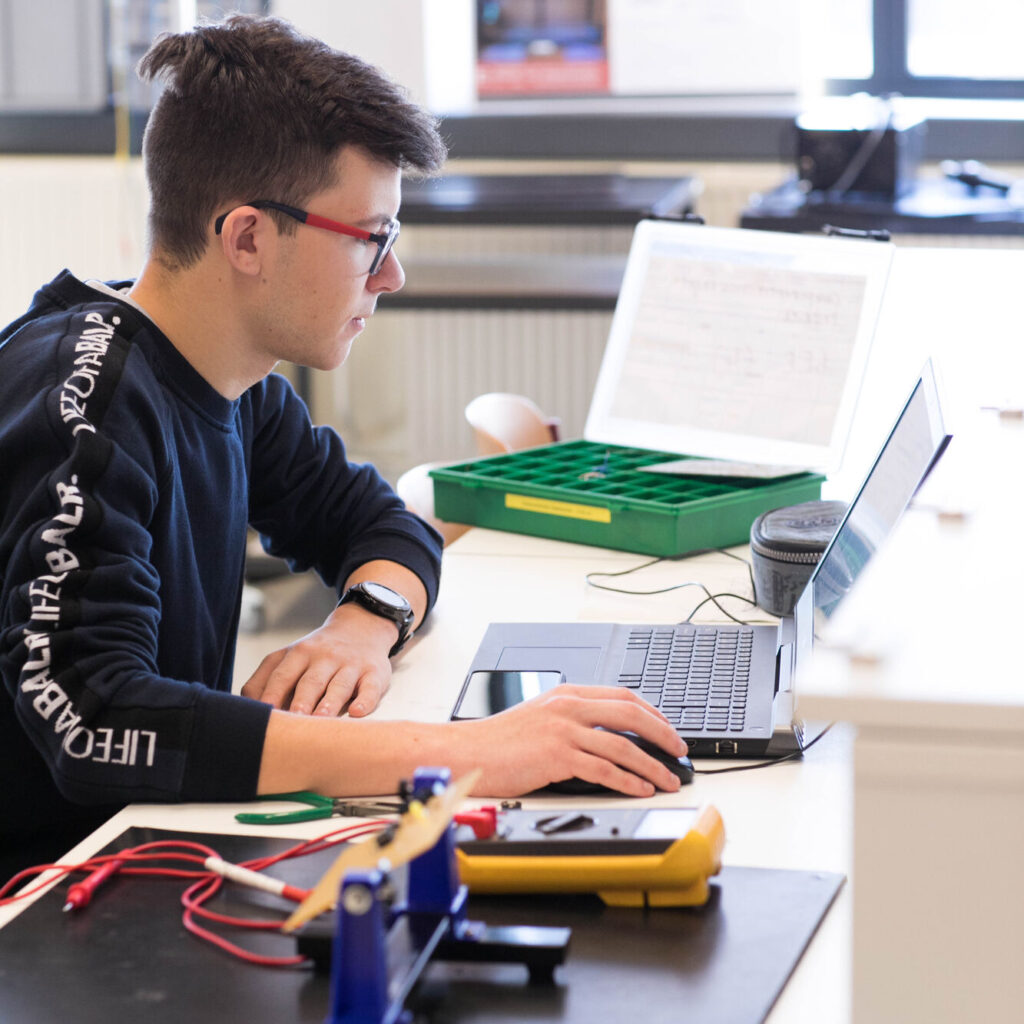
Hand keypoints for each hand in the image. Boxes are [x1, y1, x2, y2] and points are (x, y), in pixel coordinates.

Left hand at [240, 603, 396, 716]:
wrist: (361, 628)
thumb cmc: (317, 655)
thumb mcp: (288, 658)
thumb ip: (264, 680)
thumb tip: (243, 710)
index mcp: (298, 654)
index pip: (282, 676)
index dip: (272, 695)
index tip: (263, 717)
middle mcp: (324, 657)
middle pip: (310, 681)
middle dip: (301, 701)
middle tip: (293, 720)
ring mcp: (350, 664)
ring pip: (340, 685)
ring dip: (330, 702)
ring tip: (322, 719)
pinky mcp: (374, 672)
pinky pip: (371, 687)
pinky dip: (366, 700)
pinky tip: (358, 712)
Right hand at [456, 685, 687, 797]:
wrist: (466, 751)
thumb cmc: (498, 740)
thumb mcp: (539, 717)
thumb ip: (571, 720)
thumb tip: (606, 737)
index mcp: (567, 695)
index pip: (623, 696)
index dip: (653, 713)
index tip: (668, 729)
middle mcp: (568, 708)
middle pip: (631, 714)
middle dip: (663, 734)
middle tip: (680, 751)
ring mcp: (563, 731)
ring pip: (623, 745)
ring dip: (652, 765)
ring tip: (668, 779)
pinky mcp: (557, 756)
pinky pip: (604, 769)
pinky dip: (628, 781)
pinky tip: (640, 788)